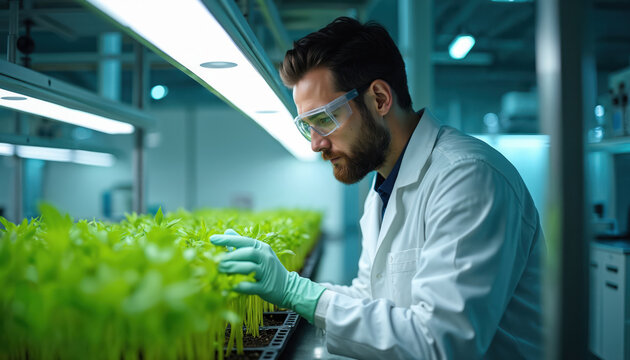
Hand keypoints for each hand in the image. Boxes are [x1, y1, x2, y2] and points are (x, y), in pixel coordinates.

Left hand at [210, 229, 324, 322]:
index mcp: (262, 247)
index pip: (244, 240)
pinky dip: (239, 286)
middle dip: (229, 257)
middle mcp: (266, 258)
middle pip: (247, 253)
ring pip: (249, 268)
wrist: (288, 287)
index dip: (227, 240)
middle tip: (214, 261)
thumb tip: (227, 231)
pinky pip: (251, 286)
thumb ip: (242, 244)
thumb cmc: (268, 269)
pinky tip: (229, 287)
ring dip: (232, 269)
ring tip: (219, 272)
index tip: (212, 239)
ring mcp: (267, 272)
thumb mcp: (259, 253)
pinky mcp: (266, 287)